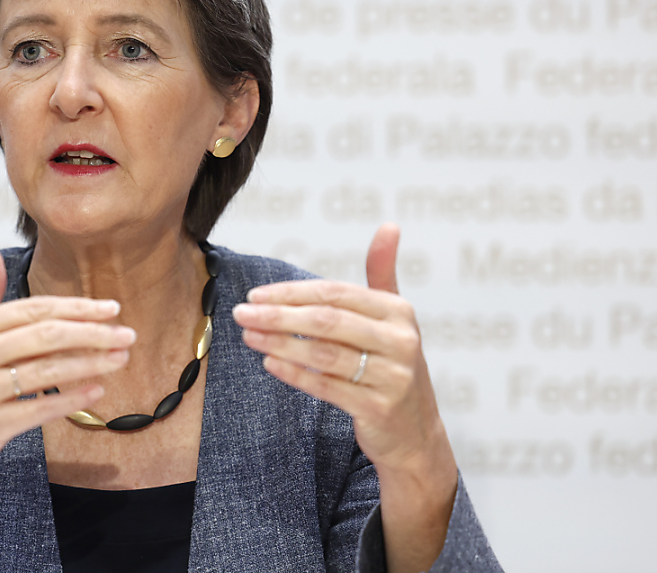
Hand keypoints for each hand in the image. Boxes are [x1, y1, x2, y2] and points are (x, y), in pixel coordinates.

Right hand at [0, 249, 134, 572]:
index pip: (35, 309)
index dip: (77, 308)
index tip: (112, 308)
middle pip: (46, 335)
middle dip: (93, 333)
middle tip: (127, 334)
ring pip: (47, 371)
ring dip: (91, 363)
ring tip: (121, 359)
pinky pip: (39, 408)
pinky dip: (71, 398)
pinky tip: (97, 390)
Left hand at [231, 224, 450, 477]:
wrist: (415, 432)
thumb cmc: (391, 364)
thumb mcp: (393, 318)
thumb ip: (383, 273)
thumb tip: (389, 225)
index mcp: (398, 312)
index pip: (335, 294)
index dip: (292, 292)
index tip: (256, 295)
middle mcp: (400, 341)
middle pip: (327, 321)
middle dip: (279, 315)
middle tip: (241, 313)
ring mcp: (392, 377)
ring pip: (324, 354)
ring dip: (280, 343)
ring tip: (249, 336)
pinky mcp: (379, 409)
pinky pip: (328, 387)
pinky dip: (296, 374)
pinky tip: (269, 363)